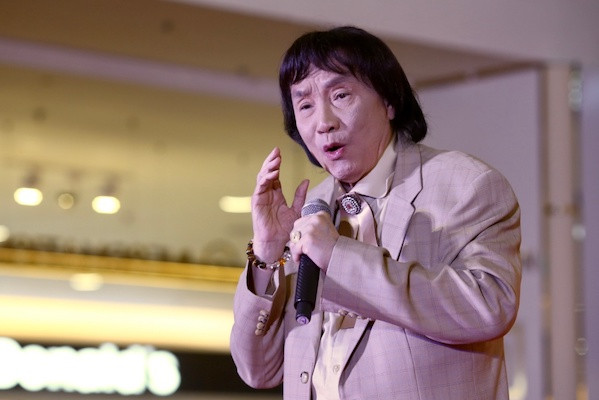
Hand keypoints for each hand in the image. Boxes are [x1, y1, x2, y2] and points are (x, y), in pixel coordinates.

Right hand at [251, 147, 308, 261]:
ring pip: (262, 177)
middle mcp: (267, 194)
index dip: (277, 164)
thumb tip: (306, 180)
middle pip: (267, 173)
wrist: (276, 242)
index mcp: (275, 194)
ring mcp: (260, 197)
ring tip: (275, 159)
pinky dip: (265, 179)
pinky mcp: (257, 202)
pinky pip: (260, 187)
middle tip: (276, 151)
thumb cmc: (284, 229)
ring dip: (268, 167)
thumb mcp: (296, 209)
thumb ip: (300, 195)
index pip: (274, 175)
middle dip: (271, 161)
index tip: (281, 154)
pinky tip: (272, 173)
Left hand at [289, 211, 338, 271]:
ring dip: (296, 249)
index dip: (300, 234)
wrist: (340, 256)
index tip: (304, 241)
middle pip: (295, 229)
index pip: (300, 222)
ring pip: (293, 239)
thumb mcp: (325, 230)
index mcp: (320, 215)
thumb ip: (313, 227)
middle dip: (297, 241)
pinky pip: (295, 248)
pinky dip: (296, 256)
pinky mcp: (308, 239)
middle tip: (302, 249)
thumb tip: (298, 232)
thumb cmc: (333, 247)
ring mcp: (311, 228)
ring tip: (302, 254)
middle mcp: (315, 219)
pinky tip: (301, 259)